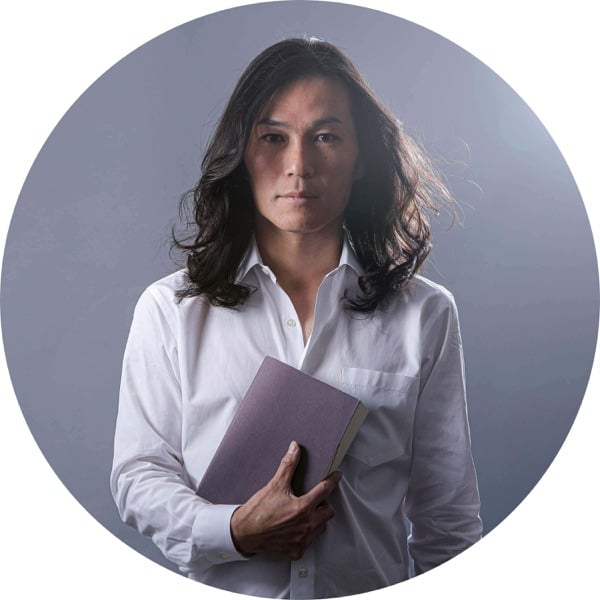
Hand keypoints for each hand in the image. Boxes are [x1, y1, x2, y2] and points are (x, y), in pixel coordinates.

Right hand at [230, 440, 340, 560]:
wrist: (243, 532)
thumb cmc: (258, 510)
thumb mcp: (274, 484)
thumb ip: (288, 465)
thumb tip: (295, 448)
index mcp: (302, 508)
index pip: (325, 490)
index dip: (332, 480)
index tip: (336, 475)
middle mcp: (305, 526)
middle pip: (328, 511)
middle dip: (324, 503)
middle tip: (315, 498)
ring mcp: (302, 540)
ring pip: (321, 527)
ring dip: (317, 519)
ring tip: (306, 512)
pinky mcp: (297, 551)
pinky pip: (310, 541)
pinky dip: (307, 533)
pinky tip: (297, 527)